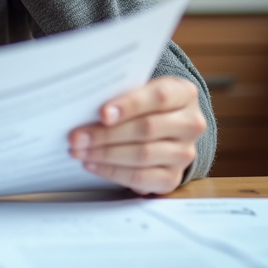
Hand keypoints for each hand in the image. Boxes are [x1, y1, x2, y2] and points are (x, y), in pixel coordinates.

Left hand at [68, 76, 206, 194]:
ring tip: (80, 151)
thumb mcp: (141, 90)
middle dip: (106, 134)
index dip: (129, 105)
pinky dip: (113, 172)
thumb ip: (122, 95)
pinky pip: (141, 178)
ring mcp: (184, 153)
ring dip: (105, 154)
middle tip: (77, 137)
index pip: (159, 97)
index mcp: (184, 94)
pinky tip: (93, 165)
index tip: (102, 113)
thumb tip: (86, 107)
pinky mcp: (173, 177)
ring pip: (142, 155)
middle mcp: (190, 124)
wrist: (167, 127)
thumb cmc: (146, 104)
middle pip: (147, 129)